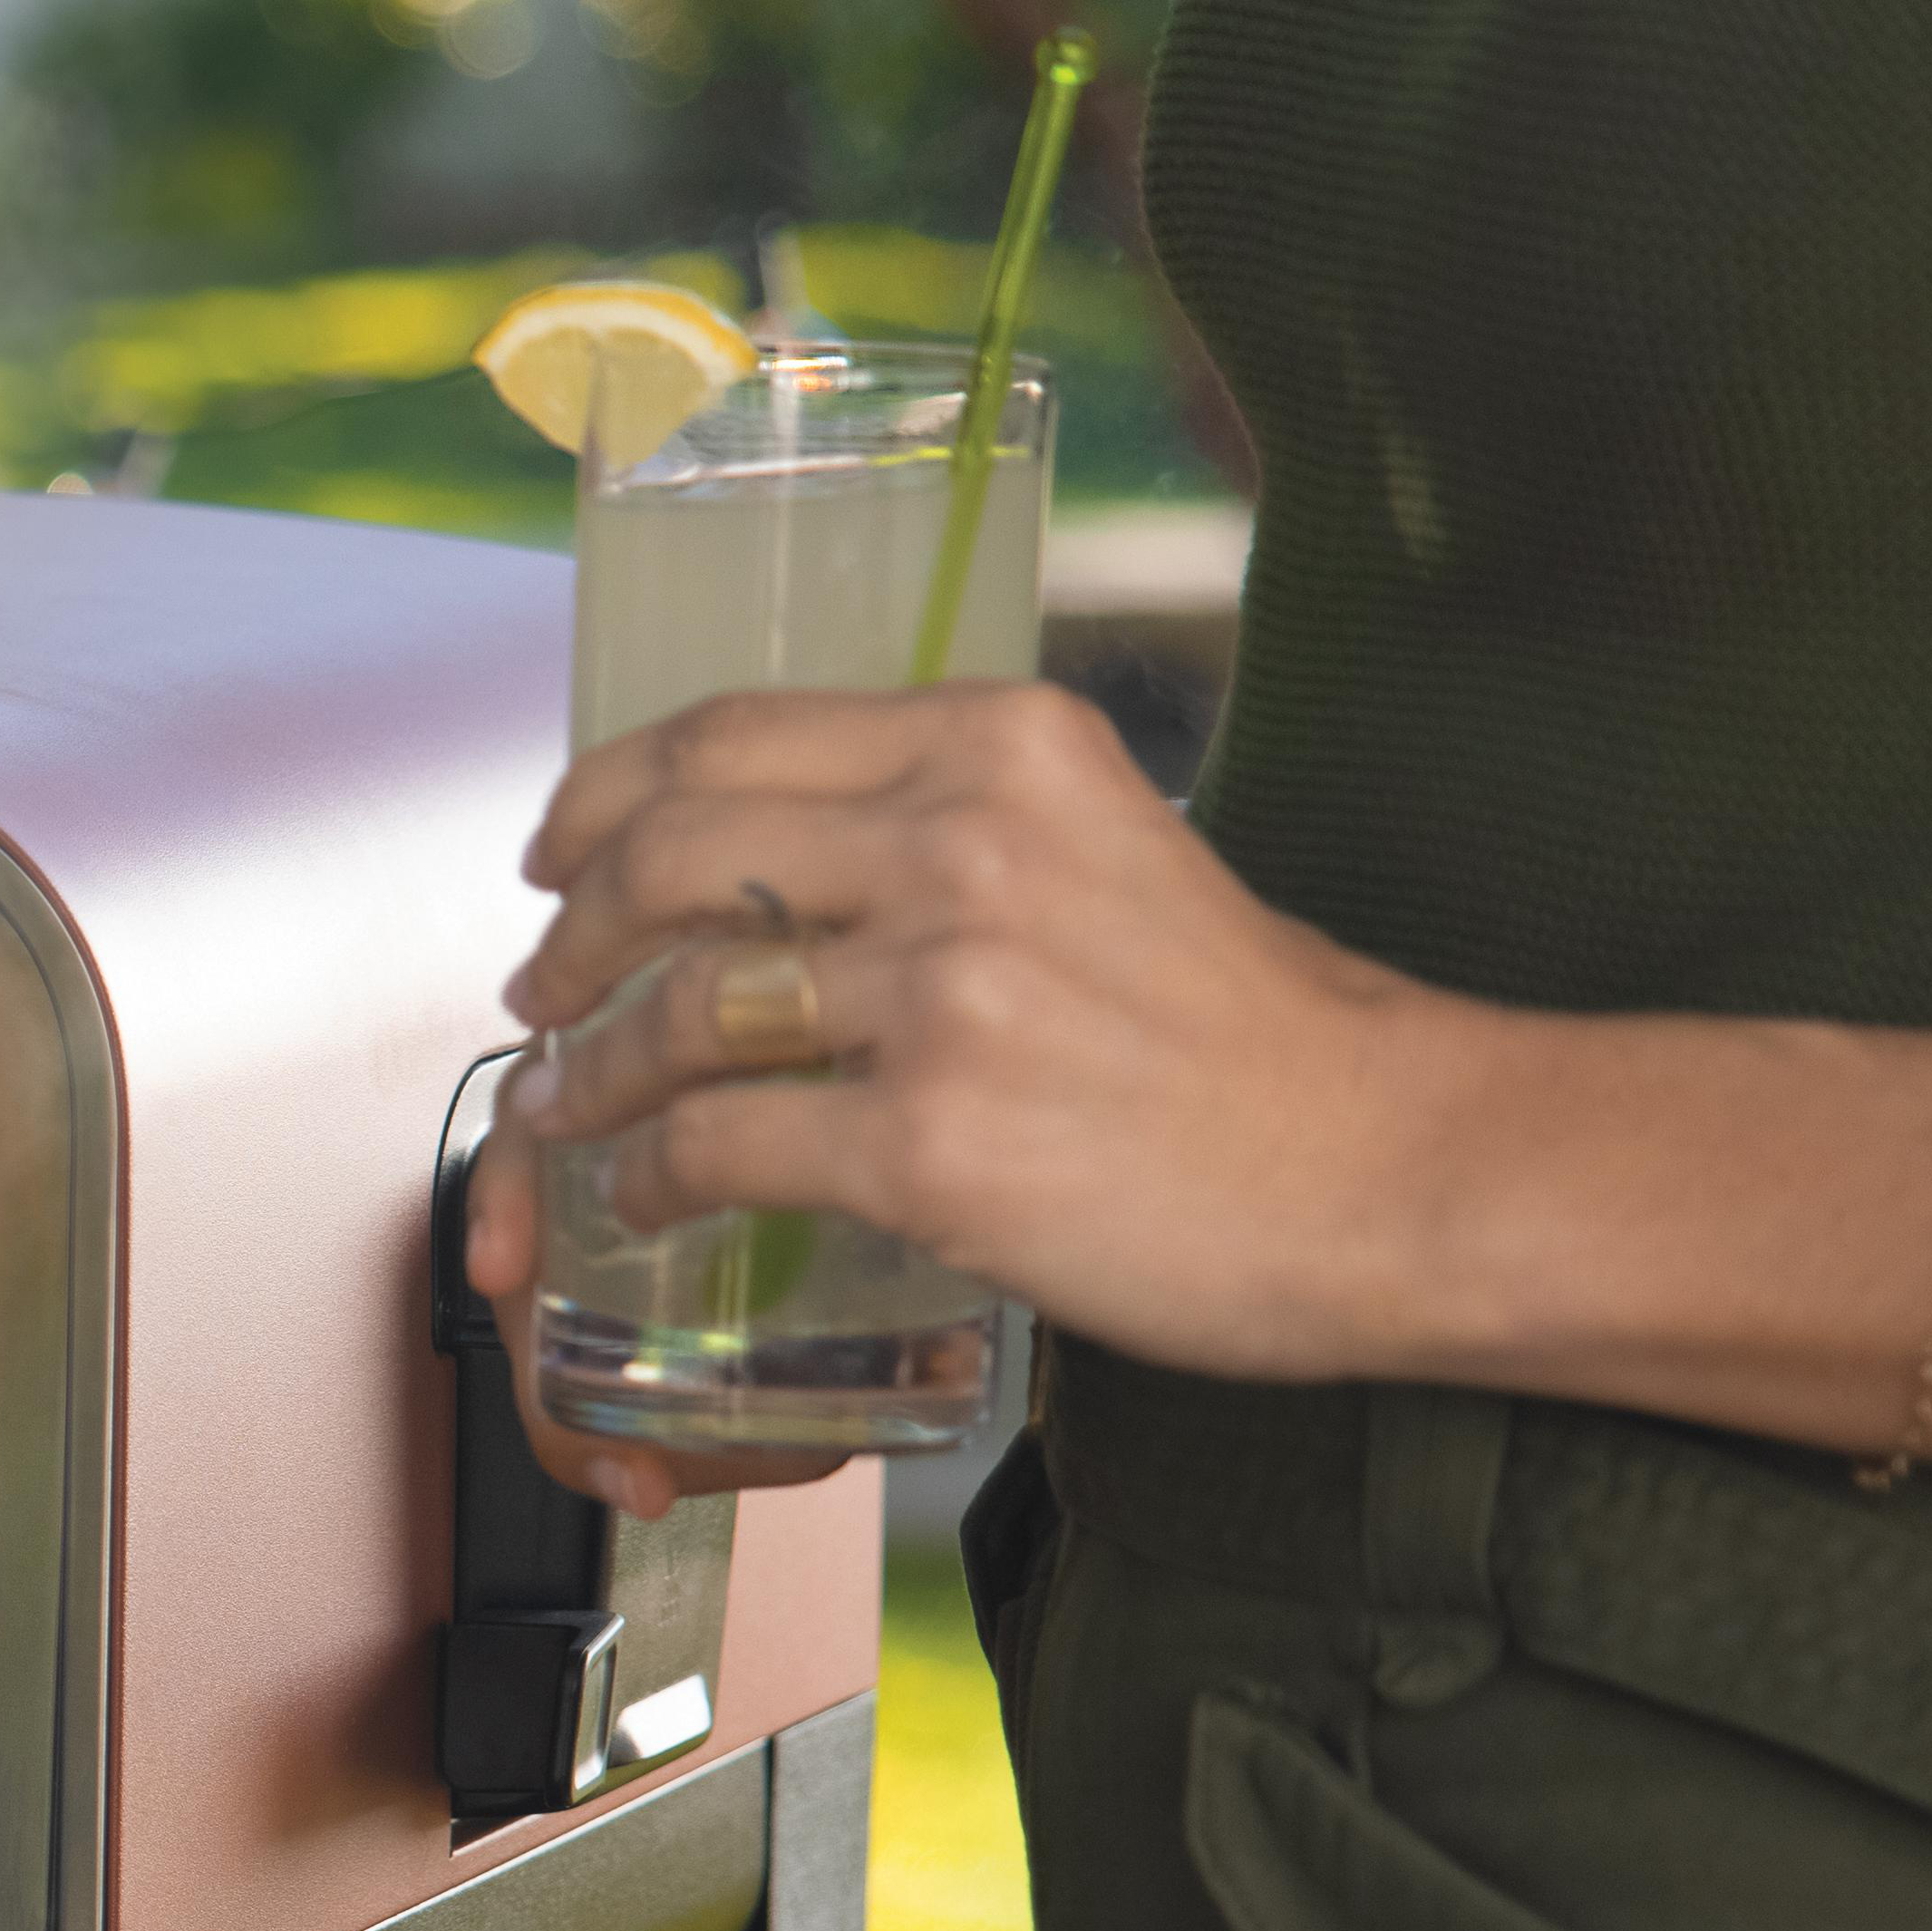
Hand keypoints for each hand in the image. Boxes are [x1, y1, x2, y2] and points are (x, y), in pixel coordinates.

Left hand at [464, 679, 1469, 1508]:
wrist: (1390, 1165)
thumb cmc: (1260, 1036)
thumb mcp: (1112, 851)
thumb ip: (959, 836)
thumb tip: (783, 878)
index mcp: (1002, 745)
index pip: (732, 736)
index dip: (606, 795)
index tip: (559, 851)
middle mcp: (964, 842)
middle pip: (671, 856)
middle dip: (571, 929)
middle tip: (542, 989)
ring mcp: (944, 993)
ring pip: (678, 1010)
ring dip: (588, 1068)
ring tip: (564, 1105)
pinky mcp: (931, 1140)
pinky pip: (719, 1147)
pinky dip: (649, 1172)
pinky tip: (641, 1194)